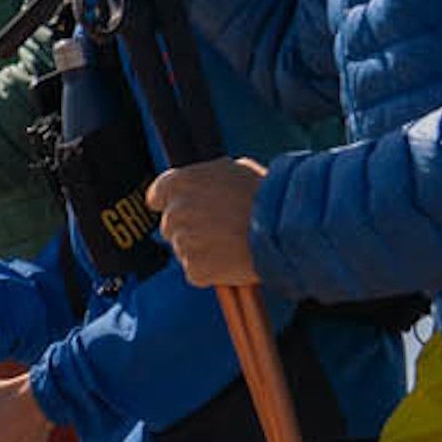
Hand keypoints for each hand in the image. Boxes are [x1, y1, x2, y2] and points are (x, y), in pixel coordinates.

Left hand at [147, 158, 265, 287]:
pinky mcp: (195, 269)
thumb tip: (199, 183)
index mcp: (180, 183)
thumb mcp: (234, 169)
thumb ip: (206, 178)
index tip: (186, 209)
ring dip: (201, 250)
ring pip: (184, 250)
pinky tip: (231, 260)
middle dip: (190, 229)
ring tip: (232, 243)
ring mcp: (183, 243)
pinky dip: (210, 271)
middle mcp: (176, 212)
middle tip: (220, 229)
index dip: (171, 203)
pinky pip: (196, 272)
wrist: (284, 228)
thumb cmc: (265, 195)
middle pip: (170, 226)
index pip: (157, 196)